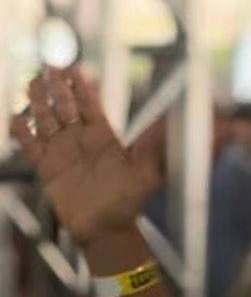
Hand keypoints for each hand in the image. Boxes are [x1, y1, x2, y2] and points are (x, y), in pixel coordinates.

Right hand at [10, 67, 155, 245]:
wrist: (106, 230)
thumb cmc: (129, 203)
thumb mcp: (148, 173)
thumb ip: (157, 149)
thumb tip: (187, 129)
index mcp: (104, 138)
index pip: (90, 104)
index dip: (81, 86)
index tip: (73, 67)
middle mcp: (82, 142)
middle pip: (65, 107)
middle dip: (57, 87)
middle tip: (48, 66)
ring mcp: (63, 154)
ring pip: (47, 121)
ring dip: (39, 102)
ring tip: (32, 82)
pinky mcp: (48, 169)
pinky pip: (32, 147)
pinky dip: (23, 133)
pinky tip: (15, 119)